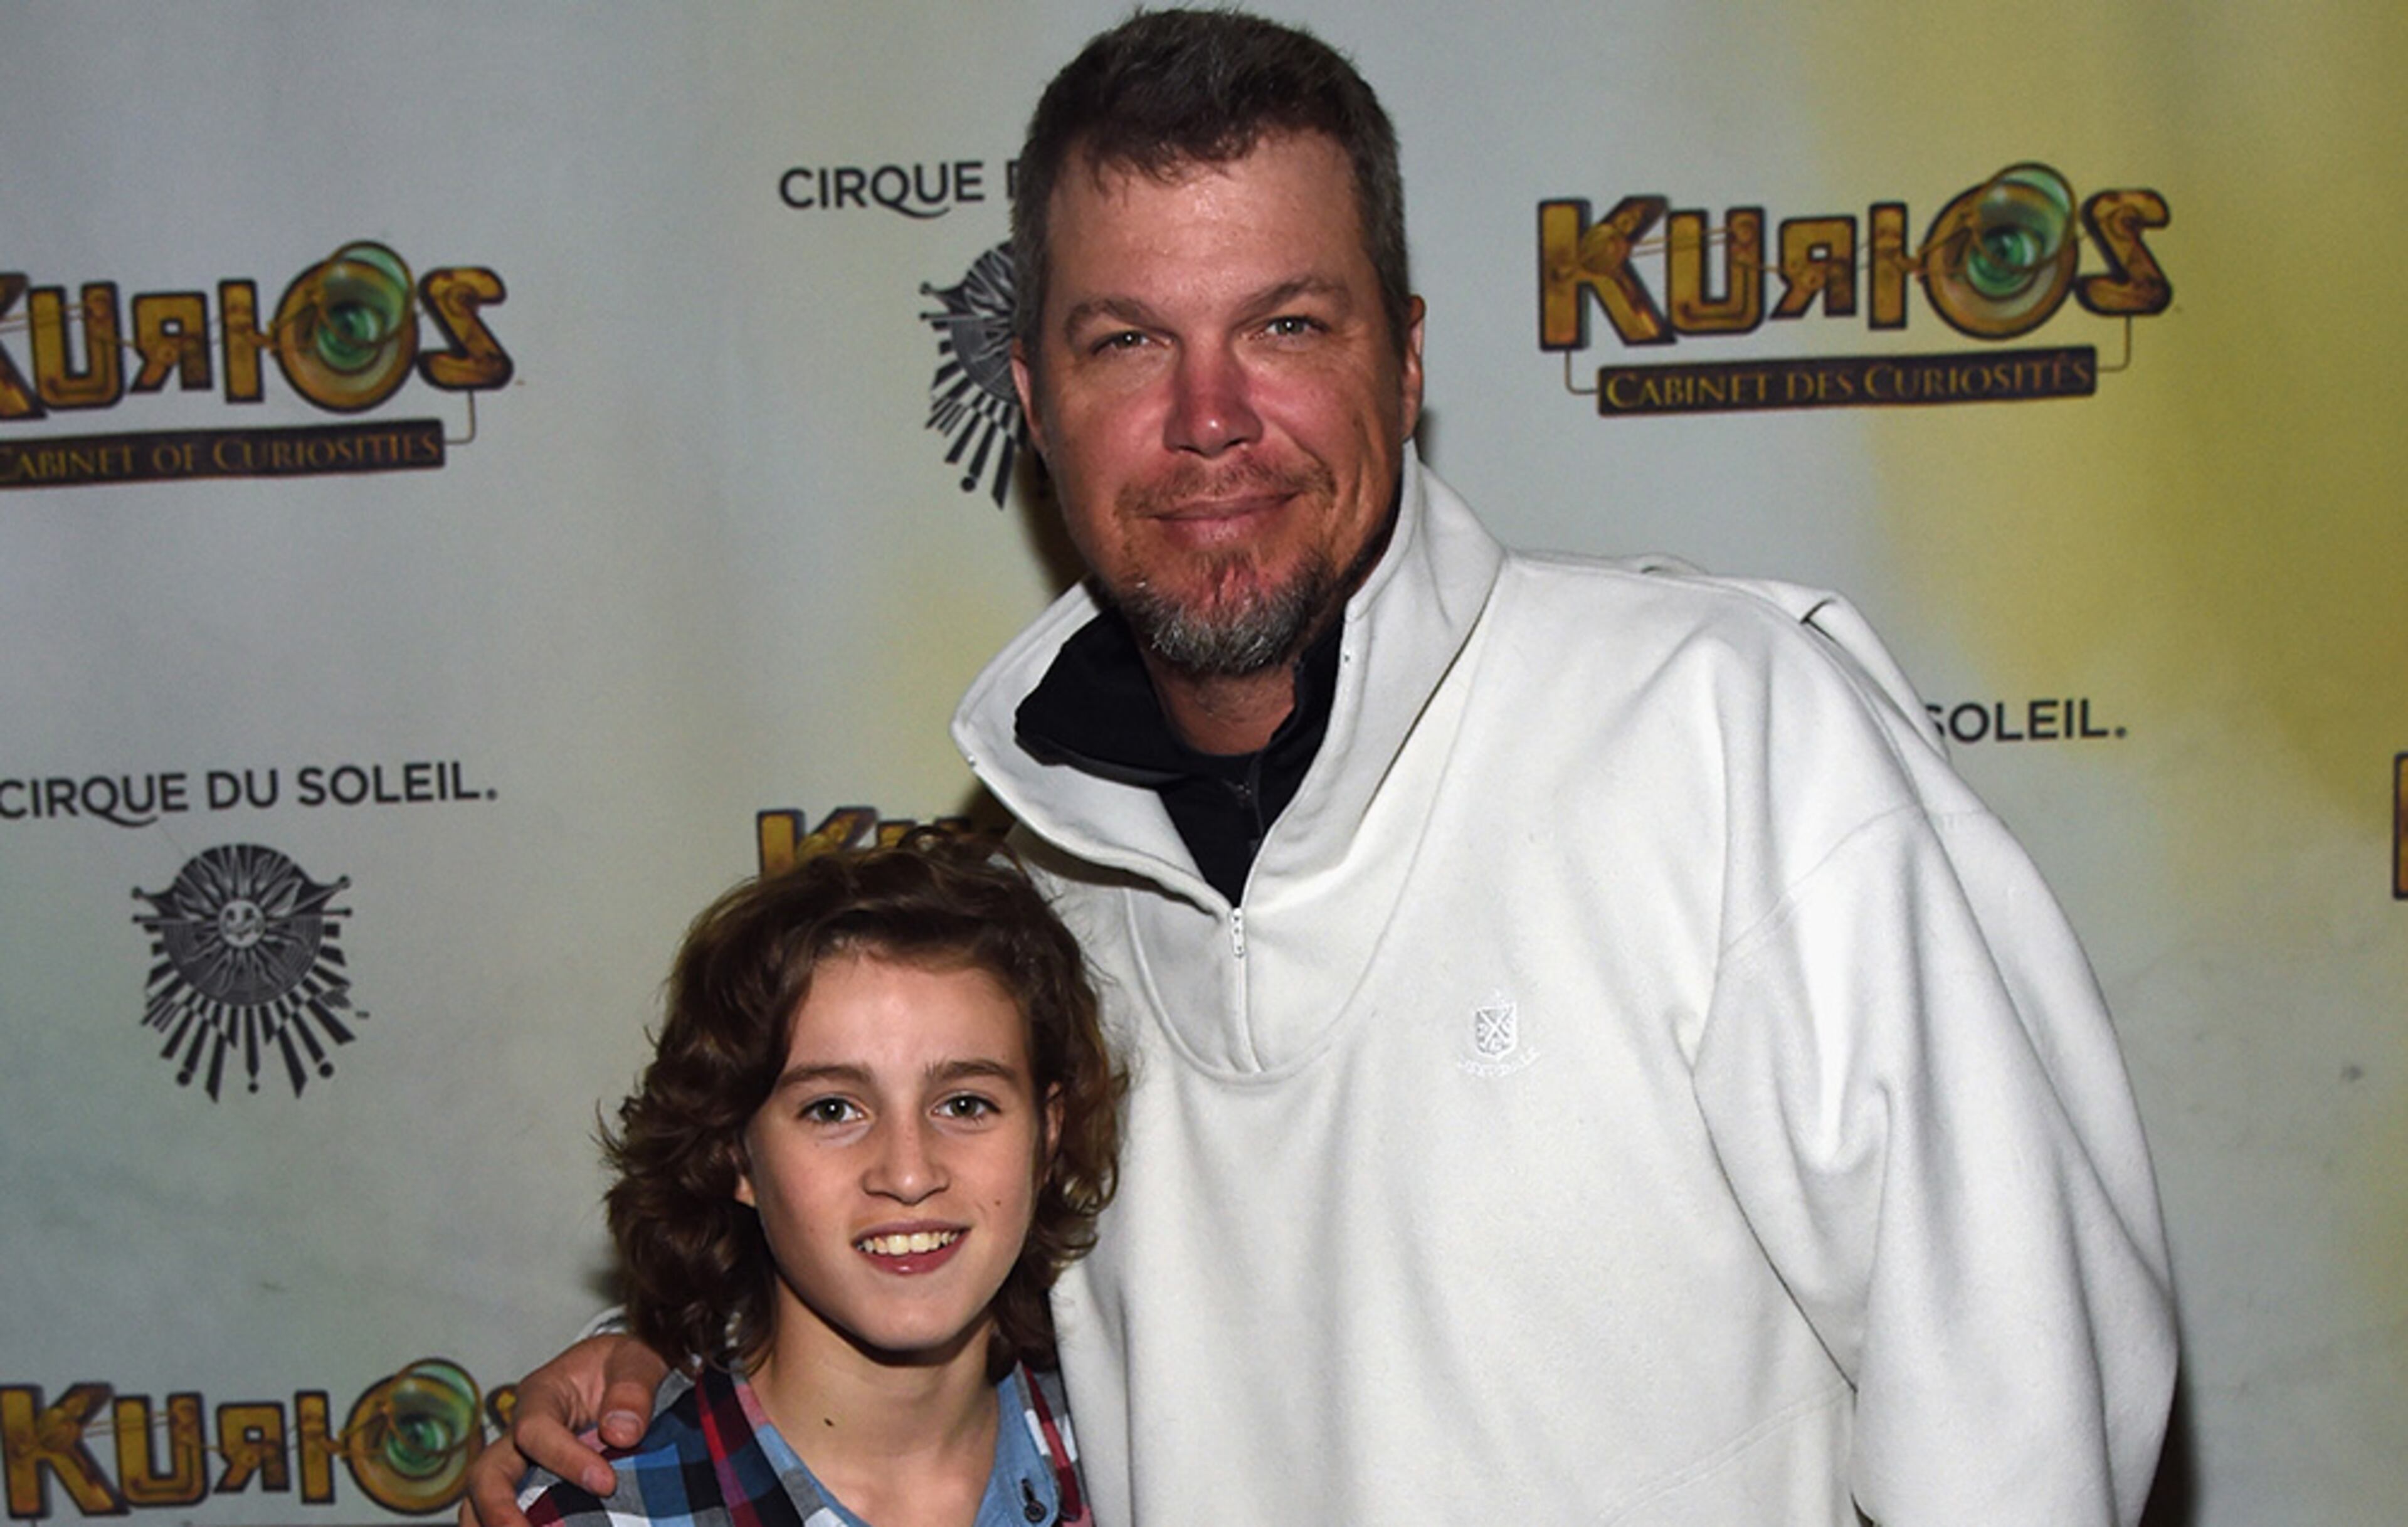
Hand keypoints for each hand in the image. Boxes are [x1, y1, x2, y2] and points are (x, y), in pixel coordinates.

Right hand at [458, 1335, 669, 1526]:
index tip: (606, 1484)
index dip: (565, 1459)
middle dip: (497, 1509)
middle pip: (487, 1473)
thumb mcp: (638, 1361)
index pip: (535, 1430)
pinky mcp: (532, 1490)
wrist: (625, 1375)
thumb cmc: (625, 1366)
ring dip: (492, 1525)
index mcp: (542, 1394)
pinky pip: (509, 1515)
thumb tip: (621, 1433)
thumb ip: (633, 1389)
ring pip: (482, 1502)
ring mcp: (521, 1465)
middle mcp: (520, 1433)